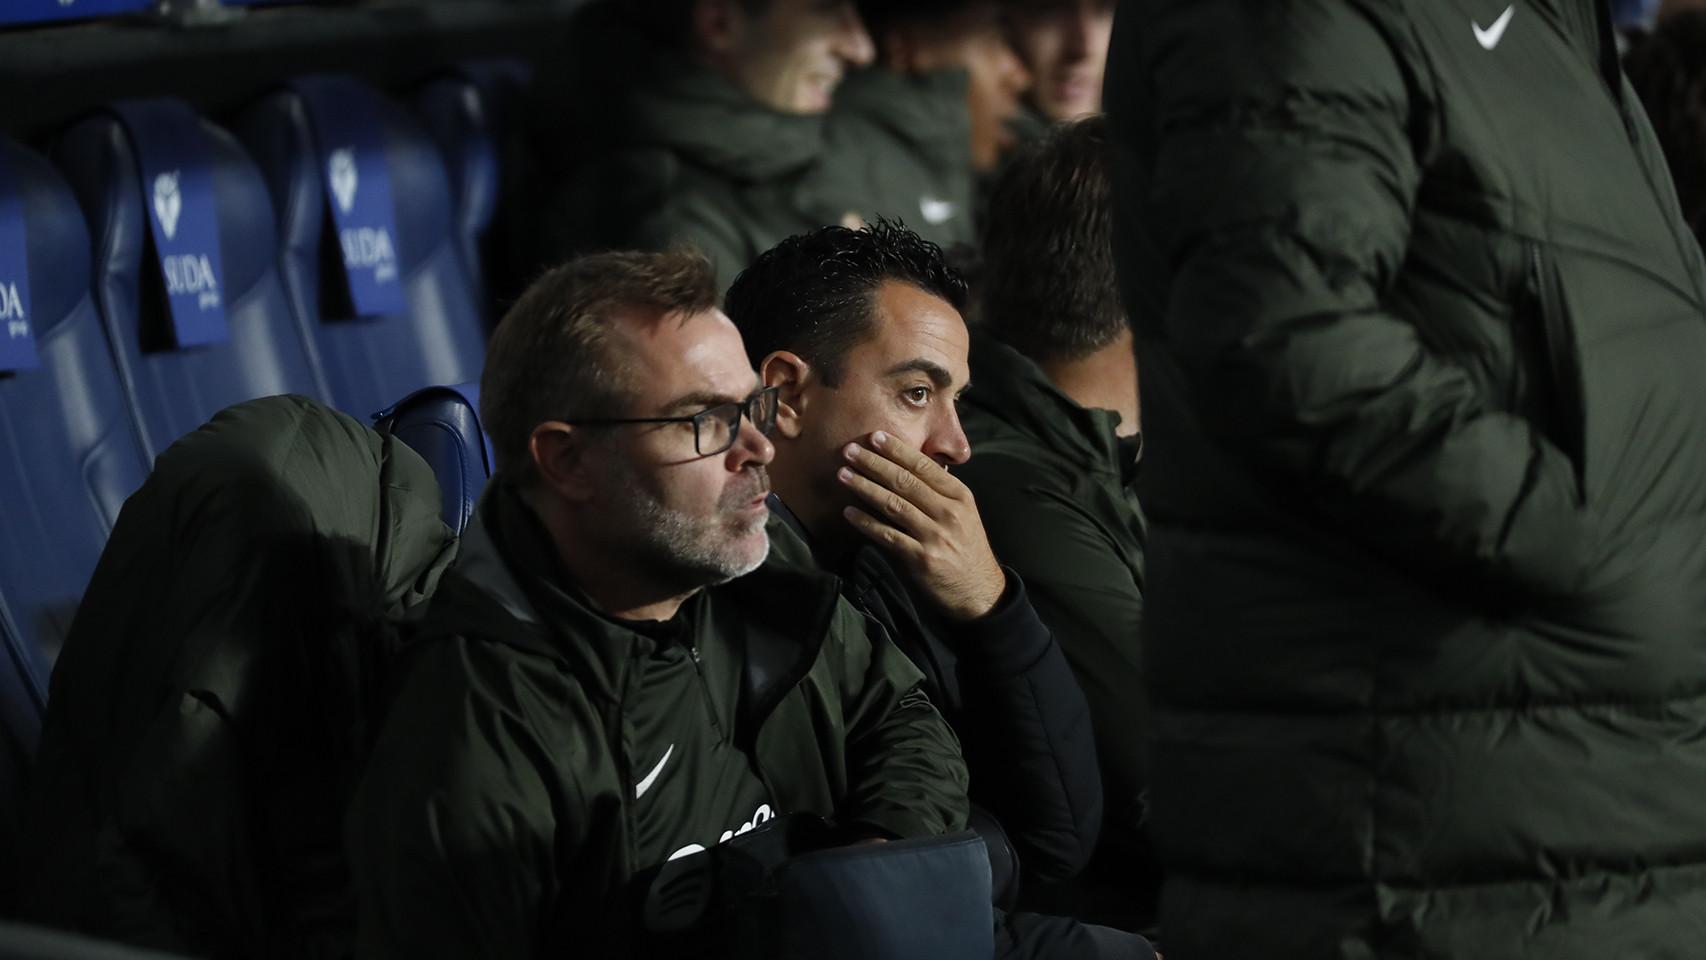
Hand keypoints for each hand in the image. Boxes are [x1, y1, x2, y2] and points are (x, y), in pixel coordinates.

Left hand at [837, 430, 1006, 620]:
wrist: (978, 591)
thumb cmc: (965, 547)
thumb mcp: (963, 513)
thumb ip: (939, 491)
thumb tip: (908, 466)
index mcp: (959, 496)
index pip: (924, 465)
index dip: (896, 450)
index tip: (874, 437)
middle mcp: (949, 512)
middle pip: (905, 481)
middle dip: (874, 463)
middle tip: (849, 450)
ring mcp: (935, 536)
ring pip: (893, 504)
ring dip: (864, 487)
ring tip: (843, 475)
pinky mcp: (921, 559)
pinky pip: (888, 536)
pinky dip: (866, 522)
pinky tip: (849, 512)